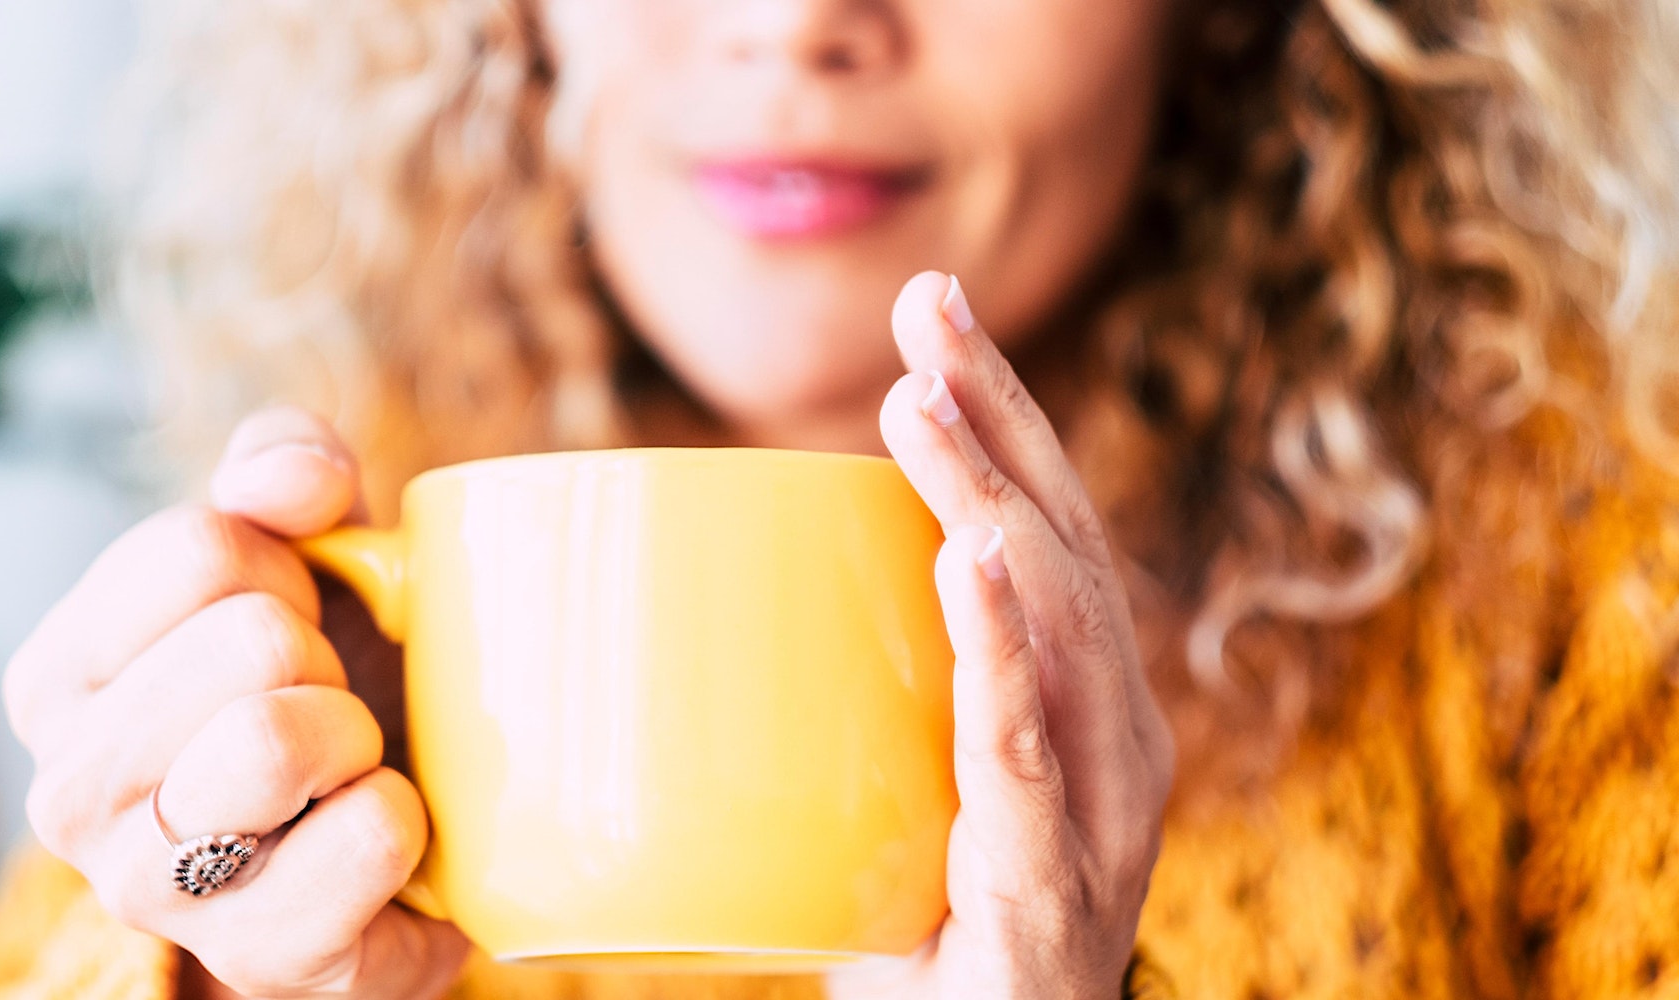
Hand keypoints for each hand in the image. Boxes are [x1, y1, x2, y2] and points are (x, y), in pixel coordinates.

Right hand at [6, 406, 470, 998]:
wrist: (377, 855)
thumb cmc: (317, 686)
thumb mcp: (296, 555)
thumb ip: (280, 470)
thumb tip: (300, 478)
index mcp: (55, 677)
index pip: (197, 546)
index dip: (286, 566)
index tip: (290, 619)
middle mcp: (70, 793)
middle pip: (252, 639)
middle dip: (323, 653)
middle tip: (324, 700)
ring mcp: (154, 890)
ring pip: (281, 740)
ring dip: (358, 733)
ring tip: (346, 763)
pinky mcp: (261, 958)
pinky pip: (370, 837)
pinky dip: (409, 817)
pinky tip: (382, 834)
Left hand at [831, 273, 1173, 998]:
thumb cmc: (922, 946)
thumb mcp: (890, 797)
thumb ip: (844, 707)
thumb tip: (688, 612)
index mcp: (1085, 708)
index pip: (1052, 536)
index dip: (1008, 419)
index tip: (937, 315)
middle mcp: (1116, 745)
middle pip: (1065, 550)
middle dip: (1000, 419)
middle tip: (928, 307)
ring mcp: (1099, 818)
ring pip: (1059, 631)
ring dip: (988, 502)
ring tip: (921, 405)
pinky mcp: (1052, 894)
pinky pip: (1028, 759)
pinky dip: (1002, 656)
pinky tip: (976, 566)